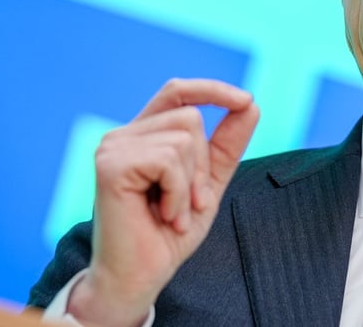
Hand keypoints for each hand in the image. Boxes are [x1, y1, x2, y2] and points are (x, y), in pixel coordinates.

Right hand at [66, 79, 259, 326]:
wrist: (142, 275)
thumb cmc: (169, 232)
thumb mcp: (209, 182)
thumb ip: (227, 145)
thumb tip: (251, 104)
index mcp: (145, 134)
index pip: (178, 92)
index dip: (212, 89)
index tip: (247, 100)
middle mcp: (124, 134)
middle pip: (190, 116)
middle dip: (202, 164)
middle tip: (187, 202)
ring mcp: (113, 147)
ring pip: (183, 138)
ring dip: (190, 183)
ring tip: (171, 211)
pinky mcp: (111, 164)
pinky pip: (169, 160)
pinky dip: (176, 193)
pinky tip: (161, 214)